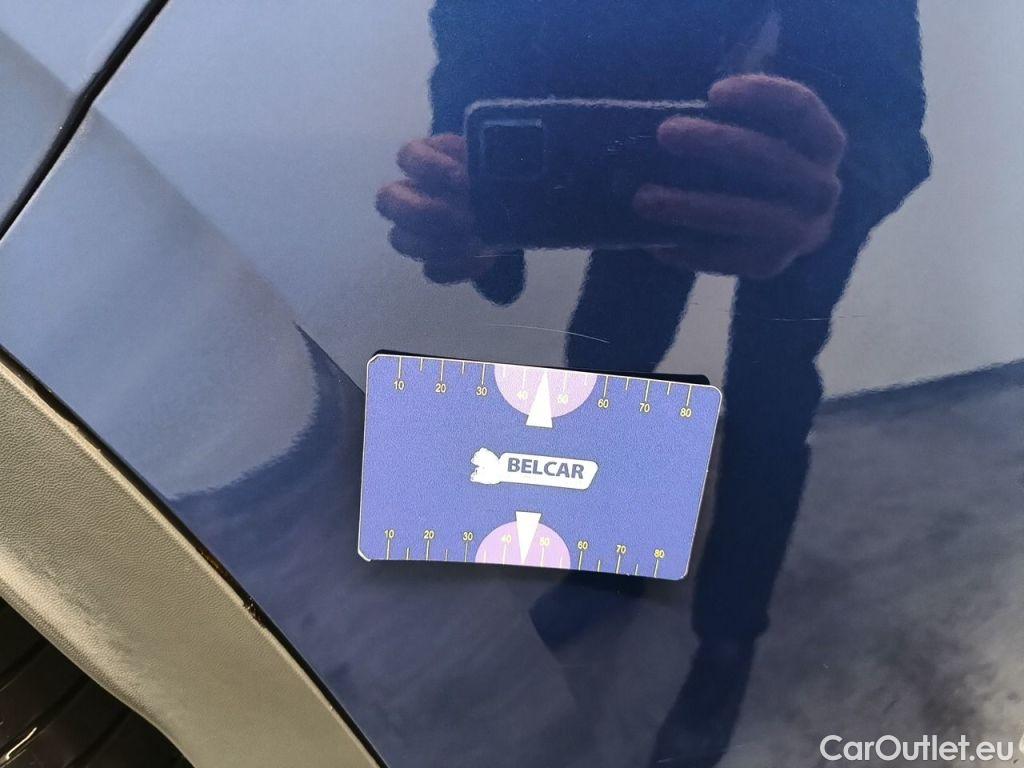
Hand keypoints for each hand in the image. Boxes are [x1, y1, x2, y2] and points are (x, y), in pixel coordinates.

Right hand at [376, 134, 495, 283]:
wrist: (515, 205)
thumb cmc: (497, 175)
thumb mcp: (495, 161)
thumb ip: (485, 161)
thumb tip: (485, 172)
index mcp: (424, 161)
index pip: (407, 156)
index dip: (429, 167)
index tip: (461, 179)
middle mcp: (410, 195)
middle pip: (387, 200)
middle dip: (424, 211)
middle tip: (464, 218)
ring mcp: (417, 230)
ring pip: (401, 240)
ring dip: (437, 244)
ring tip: (475, 241)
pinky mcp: (435, 259)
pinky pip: (433, 271)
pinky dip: (457, 268)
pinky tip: (484, 259)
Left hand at [634, 74, 846, 278]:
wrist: (782, 230)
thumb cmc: (758, 169)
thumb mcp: (760, 136)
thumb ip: (734, 120)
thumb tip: (672, 110)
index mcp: (824, 144)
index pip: (801, 110)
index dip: (762, 96)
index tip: (714, 92)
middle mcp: (822, 188)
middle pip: (770, 159)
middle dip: (715, 143)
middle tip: (665, 132)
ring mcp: (800, 232)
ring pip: (746, 216)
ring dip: (691, 206)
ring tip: (643, 198)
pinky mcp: (771, 266)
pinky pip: (726, 259)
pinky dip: (688, 251)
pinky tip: (654, 244)